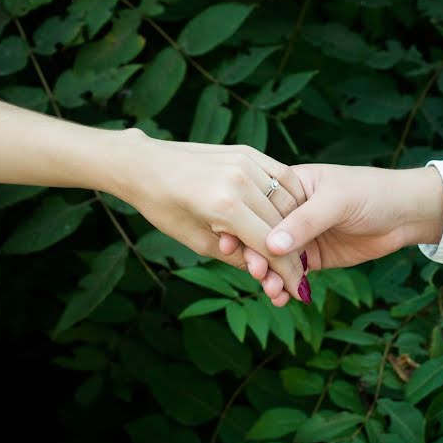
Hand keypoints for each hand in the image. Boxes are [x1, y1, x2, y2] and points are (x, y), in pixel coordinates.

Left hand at [109, 130, 308, 302]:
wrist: (145, 164)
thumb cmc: (163, 206)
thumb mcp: (196, 241)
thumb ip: (235, 256)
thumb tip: (267, 273)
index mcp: (224, 206)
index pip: (270, 246)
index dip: (287, 273)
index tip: (297, 291)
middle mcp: (240, 180)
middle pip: (282, 226)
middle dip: (293, 256)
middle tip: (297, 277)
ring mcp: (246, 161)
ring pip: (287, 202)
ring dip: (293, 229)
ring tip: (292, 249)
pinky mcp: (248, 151)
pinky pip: (283, 177)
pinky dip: (291, 199)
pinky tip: (290, 216)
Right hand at [220, 164, 442, 302]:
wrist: (406, 213)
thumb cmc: (372, 192)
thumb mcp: (337, 200)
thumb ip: (305, 221)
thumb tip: (272, 244)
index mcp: (289, 187)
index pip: (257, 206)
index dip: (243, 226)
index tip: (230, 244)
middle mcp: (290, 212)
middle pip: (261, 236)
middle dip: (256, 256)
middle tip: (257, 272)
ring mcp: (301, 237)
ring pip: (275, 259)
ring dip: (270, 276)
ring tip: (272, 291)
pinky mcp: (314, 258)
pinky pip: (293, 274)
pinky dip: (285, 287)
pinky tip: (281, 298)